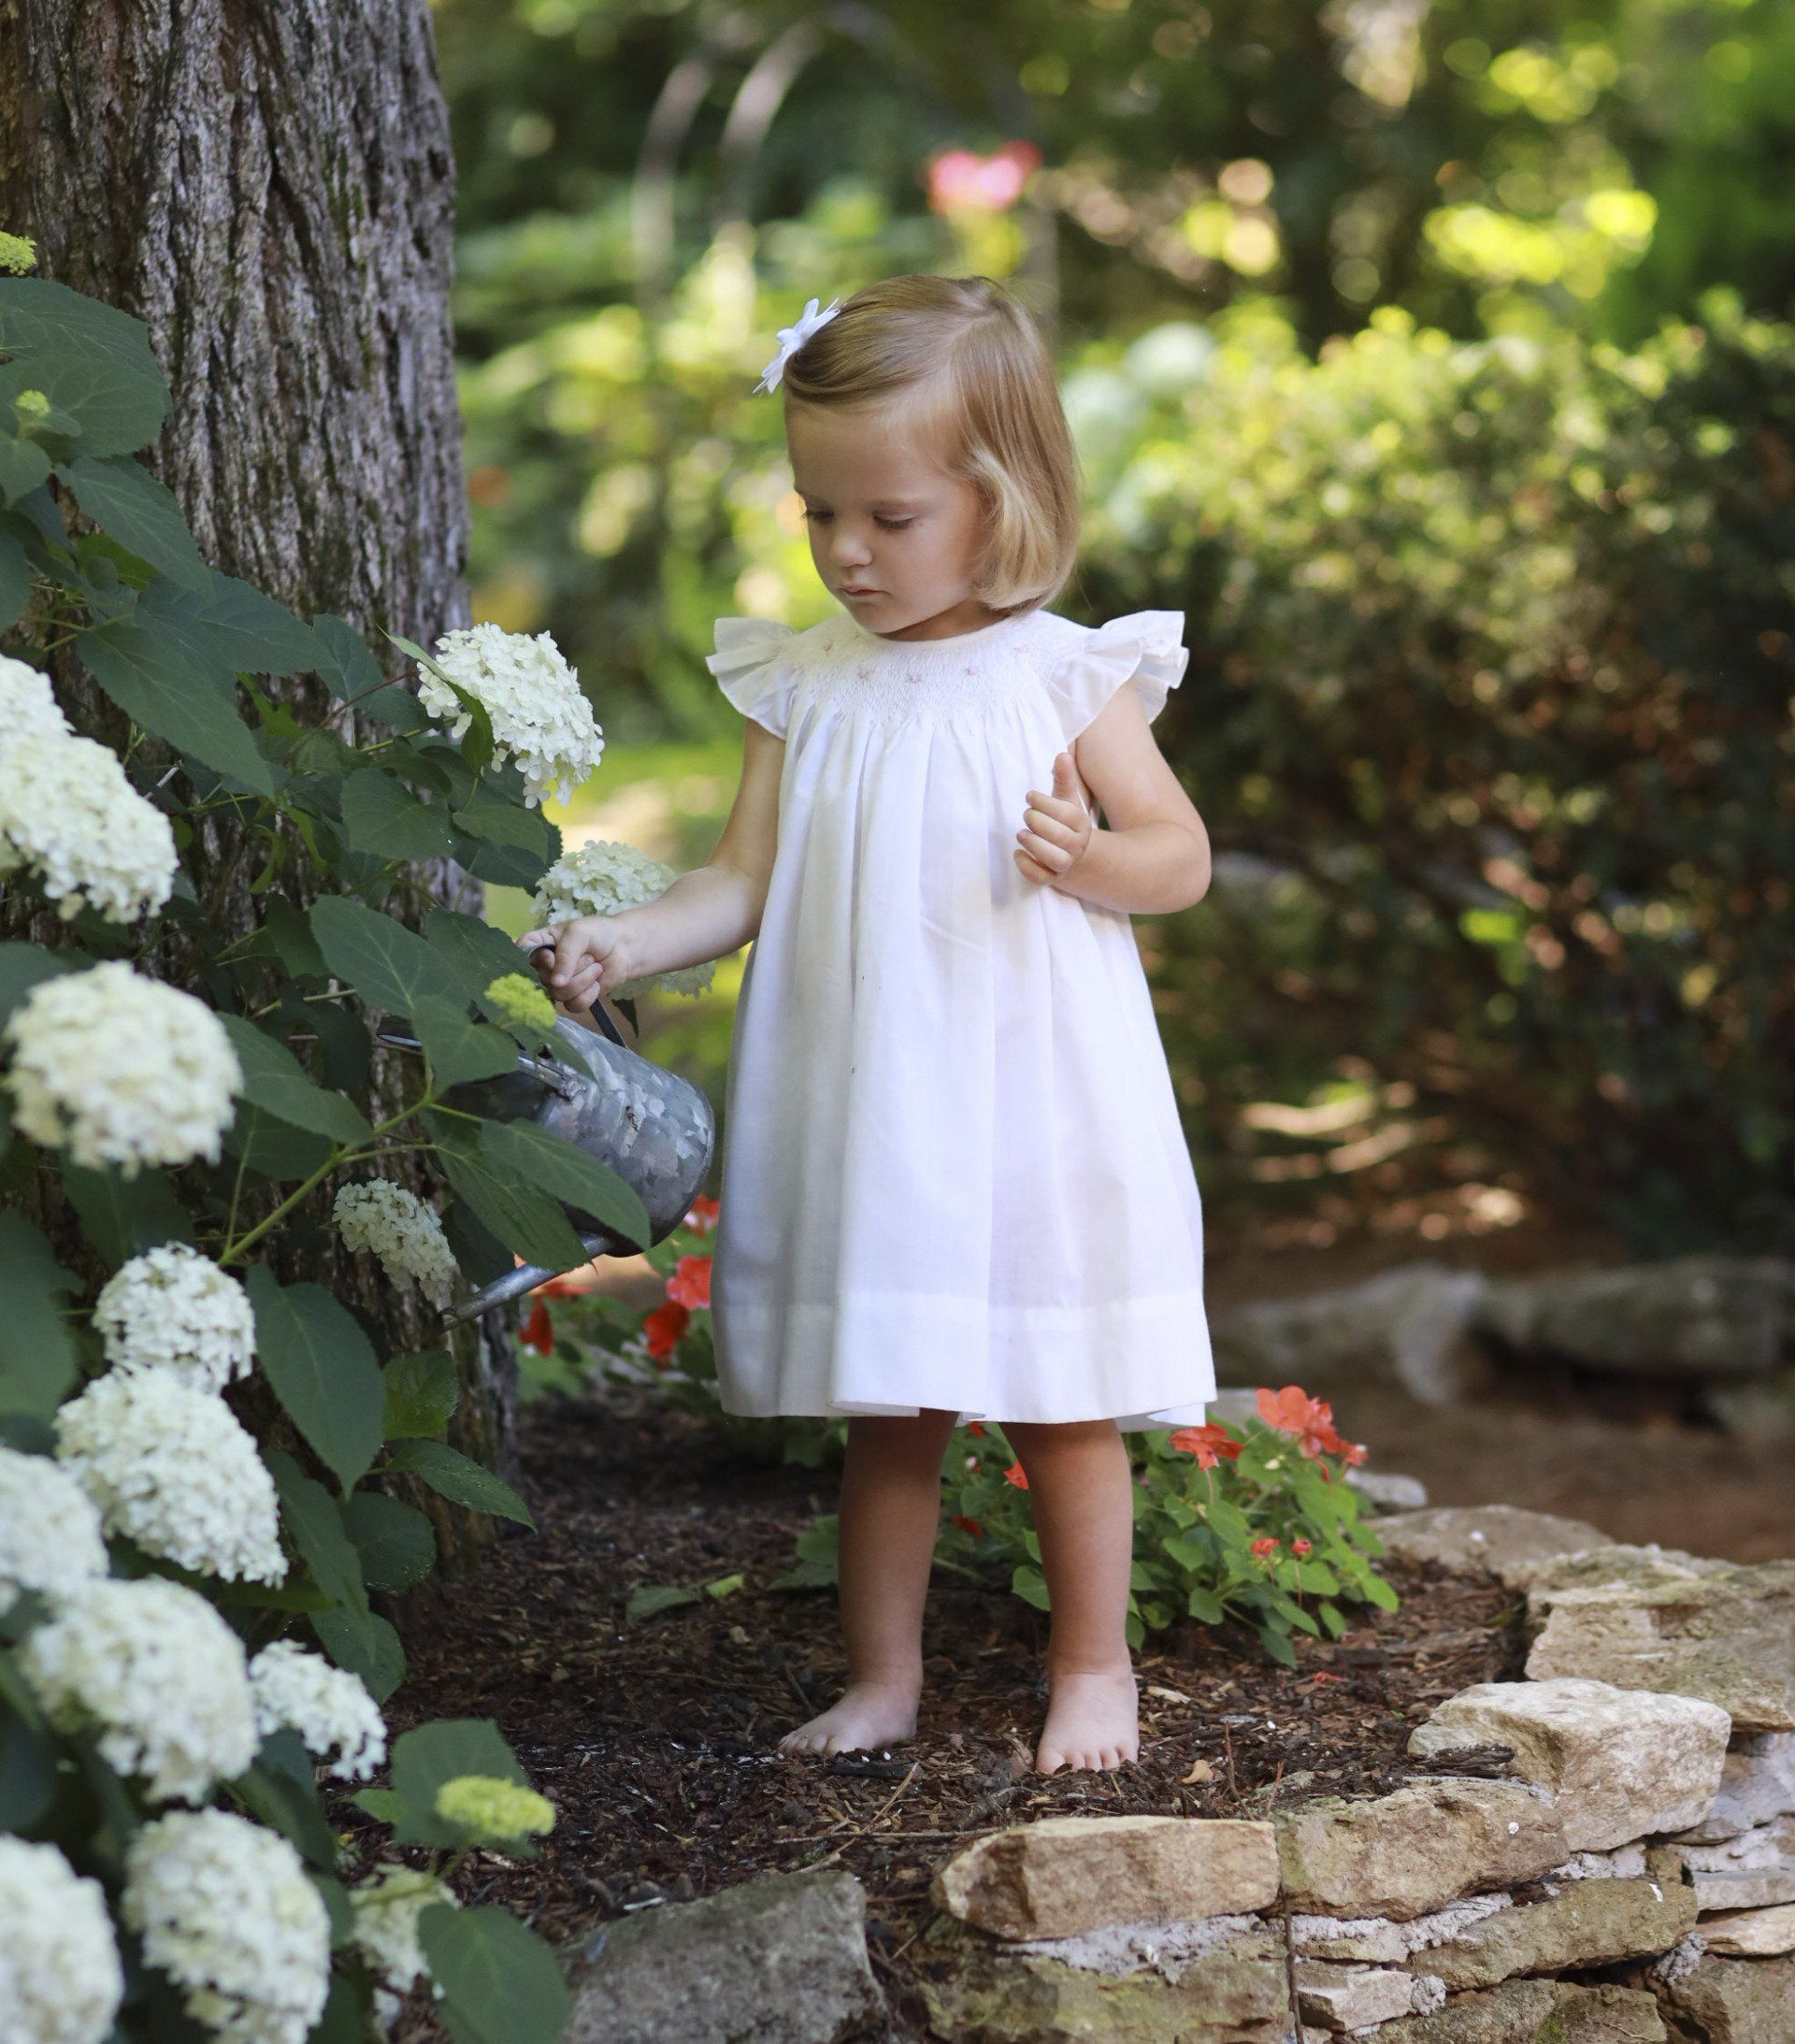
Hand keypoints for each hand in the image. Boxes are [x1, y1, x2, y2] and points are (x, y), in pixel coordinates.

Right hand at [516, 914, 632, 1013]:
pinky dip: (589, 995)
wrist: (624, 949)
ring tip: (596, 967)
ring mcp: (557, 984)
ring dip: (583, 980)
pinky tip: (596, 983)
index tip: (552, 958)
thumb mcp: (579, 933)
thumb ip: (565, 955)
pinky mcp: (572, 998)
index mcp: (539, 943)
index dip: (536, 959)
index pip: (521, 952)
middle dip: (572, 969)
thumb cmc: (598, 933)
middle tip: (588, 956)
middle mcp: (543, 966)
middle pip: (543, 978)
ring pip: (559, 994)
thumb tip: (557, 983)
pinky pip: (573, 1006)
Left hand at [1014, 751, 1092, 887]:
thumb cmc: (1063, 821)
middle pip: (1059, 836)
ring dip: (1034, 845)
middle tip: (1026, 816)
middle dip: (1037, 823)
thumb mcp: (1065, 799)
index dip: (1042, 803)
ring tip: (1021, 834)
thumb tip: (1061, 754)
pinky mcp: (1051, 877)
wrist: (1072, 852)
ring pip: (1053, 859)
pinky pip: (1041, 878)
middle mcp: (1076, 845)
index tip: (1029, 797)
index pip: (1065, 813)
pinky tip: (1017, 853)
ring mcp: (1065, 863)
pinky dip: (1027, 867)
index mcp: (1080, 823)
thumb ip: (1063, 777)